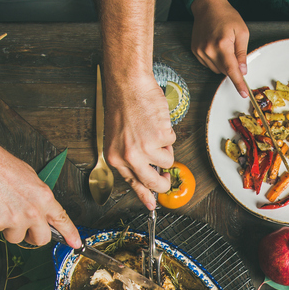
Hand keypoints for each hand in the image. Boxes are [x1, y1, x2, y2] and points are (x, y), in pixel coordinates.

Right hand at [0, 136, 79, 247]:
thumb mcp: (29, 177)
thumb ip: (39, 198)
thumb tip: (42, 212)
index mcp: (43, 197)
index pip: (62, 221)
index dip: (70, 235)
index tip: (76, 244)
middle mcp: (31, 212)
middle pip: (41, 240)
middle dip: (33, 236)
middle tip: (24, 225)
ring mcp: (13, 219)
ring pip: (15, 237)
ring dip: (9, 228)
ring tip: (0, 205)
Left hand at [104, 74, 175, 208]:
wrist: (128, 84)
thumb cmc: (123, 105)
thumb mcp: (118, 137)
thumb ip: (130, 156)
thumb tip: (147, 172)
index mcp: (116, 157)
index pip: (133, 183)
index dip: (145, 196)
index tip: (151, 206)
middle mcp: (129, 156)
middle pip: (154, 182)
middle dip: (164, 182)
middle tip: (166, 178)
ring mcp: (146, 148)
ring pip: (167, 162)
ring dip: (165, 148)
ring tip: (153, 131)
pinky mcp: (160, 137)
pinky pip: (172, 142)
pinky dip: (168, 132)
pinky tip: (156, 121)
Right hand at [190, 0, 249, 98]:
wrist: (207, 6)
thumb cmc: (227, 16)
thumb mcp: (242, 32)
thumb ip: (242, 53)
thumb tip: (242, 71)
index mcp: (222, 44)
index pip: (232, 70)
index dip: (238, 83)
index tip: (243, 93)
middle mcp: (209, 49)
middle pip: (224, 71)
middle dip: (232, 66)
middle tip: (234, 51)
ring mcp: (200, 51)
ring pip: (216, 69)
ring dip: (223, 63)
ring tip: (224, 45)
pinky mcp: (195, 51)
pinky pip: (208, 64)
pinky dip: (215, 60)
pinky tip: (216, 46)